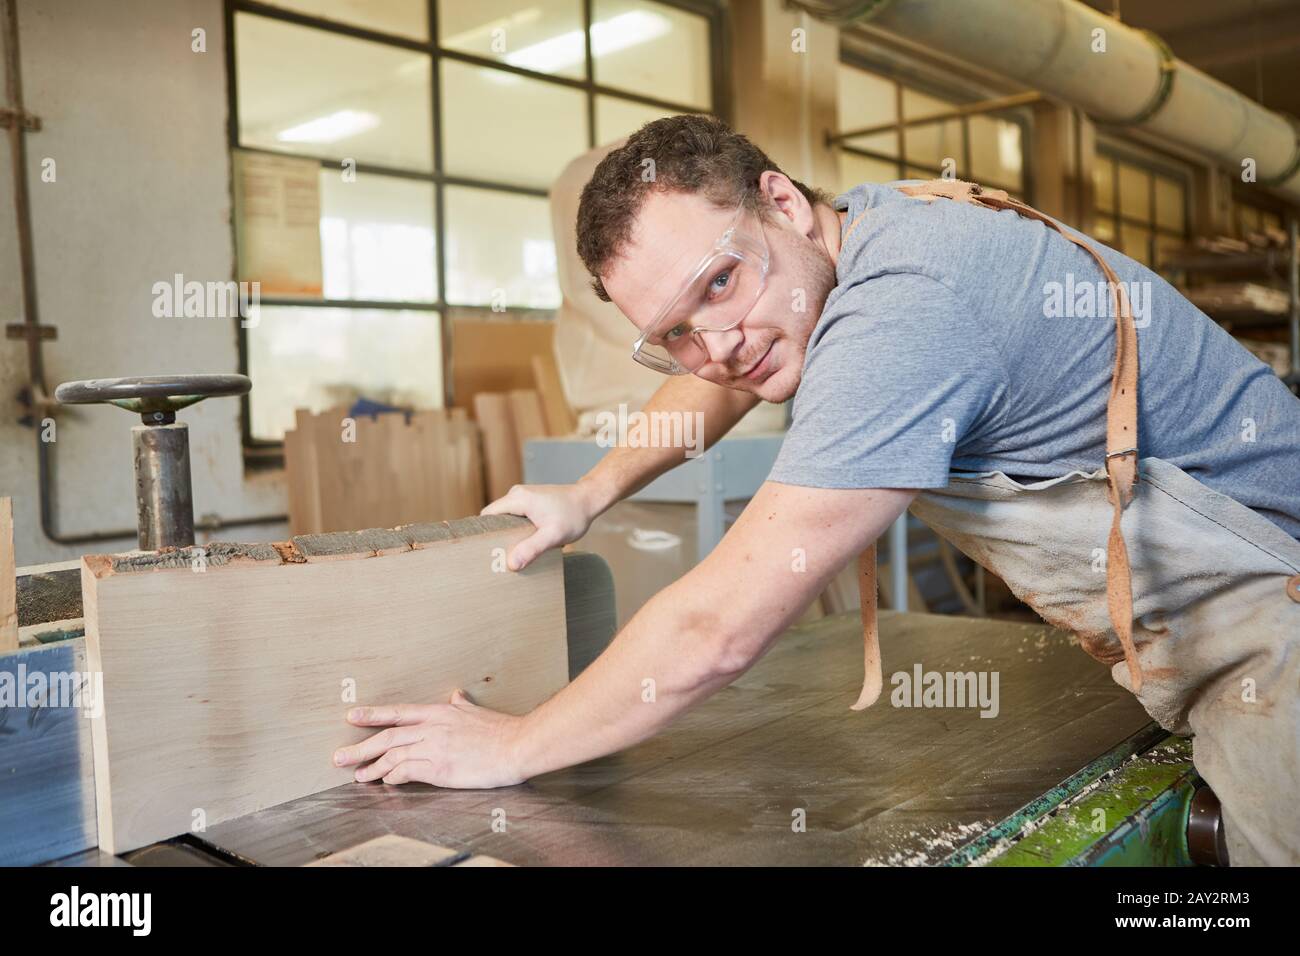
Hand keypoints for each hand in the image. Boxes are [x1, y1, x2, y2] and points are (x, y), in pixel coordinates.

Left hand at [335, 690, 527, 788]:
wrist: (517, 744)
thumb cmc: (501, 730)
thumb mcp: (477, 711)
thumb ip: (462, 704)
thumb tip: (456, 694)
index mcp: (439, 713)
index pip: (398, 712)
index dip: (373, 715)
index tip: (352, 716)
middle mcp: (432, 728)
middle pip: (387, 736)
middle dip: (360, 747)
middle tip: (340, 757)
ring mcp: (434, 748)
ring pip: (393, 756)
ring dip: (373, 768)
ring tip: (359, 776)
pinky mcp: (440, 768)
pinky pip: (407, 772)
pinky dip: (392, 777)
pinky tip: (386, 782)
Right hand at [480, 482, 599, 569]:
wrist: (589, 500)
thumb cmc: (573, 515)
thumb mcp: (553, 535)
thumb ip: (532, 548)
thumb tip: (512, 564)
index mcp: (518, 499)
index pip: (487, 516)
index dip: (484, 534)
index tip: (487, 552)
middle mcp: (516, 494)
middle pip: (495, 518)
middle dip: (496, 537)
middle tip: (501, 557)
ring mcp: (523, 497)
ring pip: (505, 519)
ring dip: (509, 535)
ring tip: (514, 552)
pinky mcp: (529, 502)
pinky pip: (515, 517)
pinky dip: (517, 530)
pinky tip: (525, 543)